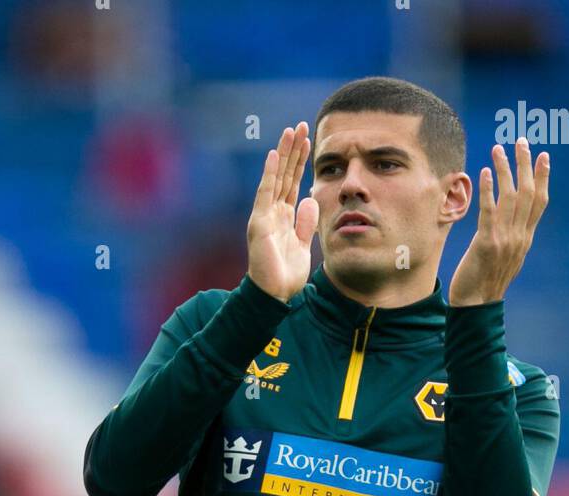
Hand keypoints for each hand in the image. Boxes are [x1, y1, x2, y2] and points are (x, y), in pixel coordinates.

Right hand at [247, 122, 318, 302]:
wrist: (275, 295)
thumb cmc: (286, 275)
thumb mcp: (303, 245)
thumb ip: (306, 223)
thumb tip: (309, 199)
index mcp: (283, 217)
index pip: (293, 183)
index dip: (300, 162)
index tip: (309, 141)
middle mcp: (272, 212)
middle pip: (284, 175)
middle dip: (293, 150)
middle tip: (301, 126)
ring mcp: (264, 215)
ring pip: (275, 178)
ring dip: (283, 154)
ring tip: (291, 131)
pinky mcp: (259, 223)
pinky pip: (265, 194)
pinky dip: (269, 174)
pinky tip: (274, 155)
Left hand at [448, 139, 549, 306]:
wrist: (476, 306)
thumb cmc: (486, 283)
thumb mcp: (507, 259)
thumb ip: (512, 239)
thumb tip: (516, 225)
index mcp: (525, 239)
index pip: (539, 203)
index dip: (543, 177)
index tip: (544, 156)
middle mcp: (519, 237)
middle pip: (528, 193)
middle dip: (525, 164)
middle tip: (521, 142)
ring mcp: (505, 240)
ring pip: (510, 197)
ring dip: (505, 170)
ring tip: (499, 148)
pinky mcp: (487, 243)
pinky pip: (490, 211)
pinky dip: (490, 190)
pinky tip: (487, 172)